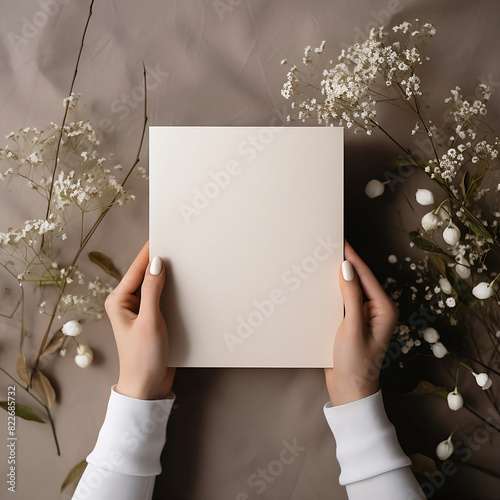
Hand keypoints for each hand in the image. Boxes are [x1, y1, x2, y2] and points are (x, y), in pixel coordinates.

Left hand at [105, 241, 174, 399]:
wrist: (148, 386)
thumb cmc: (143, 357)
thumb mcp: (149, 321)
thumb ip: (152, 291)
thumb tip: (157, 262)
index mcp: (119, 301)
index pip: (136, 269)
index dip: (150, 251)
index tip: (163, 234)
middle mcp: (127, 302)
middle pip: (145, 274)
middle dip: (160, 261)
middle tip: (179, 244)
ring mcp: (140, 310)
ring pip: (155, 285)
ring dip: (168, 275)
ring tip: (185, 259)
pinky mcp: (153, 318)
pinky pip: (162, 297)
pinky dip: (173, 289)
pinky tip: (186, 283)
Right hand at [324, 242, 397, 405]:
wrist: (349, 391)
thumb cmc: (356, 364)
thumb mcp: (352, 328)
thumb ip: (351, 297)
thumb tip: (347, 268)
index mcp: (384, 309)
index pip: (366, 276)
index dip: (352, 257)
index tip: (340, 240)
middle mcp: (377, 309)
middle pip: (359, 279)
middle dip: (345, 263)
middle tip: (328, 245)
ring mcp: (364, 316)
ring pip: (351, 288)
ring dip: (338, 276)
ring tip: (323, 259)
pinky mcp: (352, 322)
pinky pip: (344, 300)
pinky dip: (334, 290)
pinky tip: (322, 283)